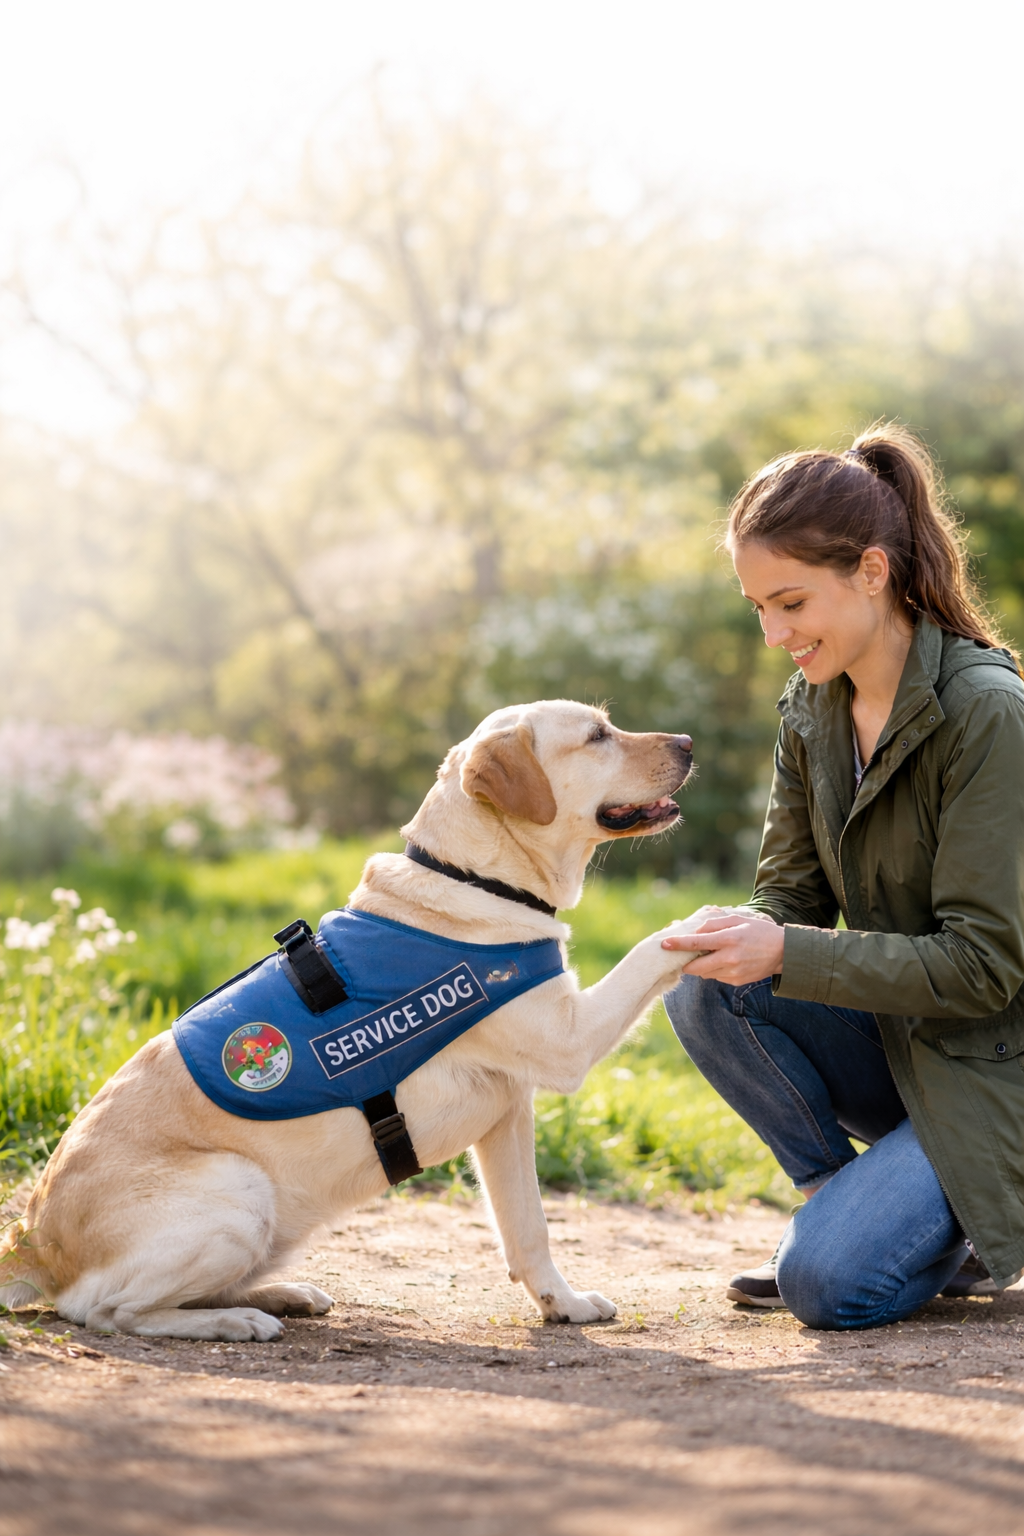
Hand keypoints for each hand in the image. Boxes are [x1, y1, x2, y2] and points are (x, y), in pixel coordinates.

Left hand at [661, 913, 784, 985]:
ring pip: (705, 974)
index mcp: (728, 939)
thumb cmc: (758, 931)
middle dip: (686, 963)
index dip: (678, 944)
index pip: (696, 943)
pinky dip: (715, 970)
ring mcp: (733, 972)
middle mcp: (729, 958)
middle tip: (685, 956)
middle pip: (695, 967)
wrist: (783, 952)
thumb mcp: (738, 919)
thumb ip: (714, 924)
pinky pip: (717, 977)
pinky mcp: (736, 981)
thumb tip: (695, 932)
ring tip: (713, 955)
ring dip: (702, 966)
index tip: (664, 944)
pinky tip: (725, 961)